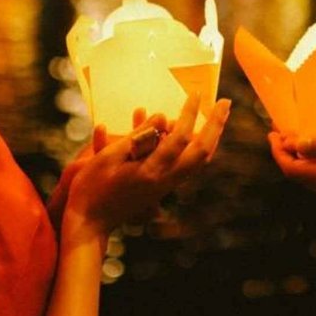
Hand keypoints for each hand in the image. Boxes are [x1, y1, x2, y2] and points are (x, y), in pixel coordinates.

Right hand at [61, 94, 230, 241]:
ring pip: (200, 161)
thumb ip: (137, 136)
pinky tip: (196, 134)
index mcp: (152, 171)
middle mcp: (166, 180)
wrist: (89, 223)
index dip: (190, 113)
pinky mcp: (163, 189)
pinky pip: (189, 166)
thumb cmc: (92, 187)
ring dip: (211, 136)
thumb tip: (162, 116)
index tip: (195, 93)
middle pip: (202, 151)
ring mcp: (167, 186)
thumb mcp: (109, 157)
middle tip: (225, 102)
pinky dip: (197, 147)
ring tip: (218, 115)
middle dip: (216, 125)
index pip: (180, 137)